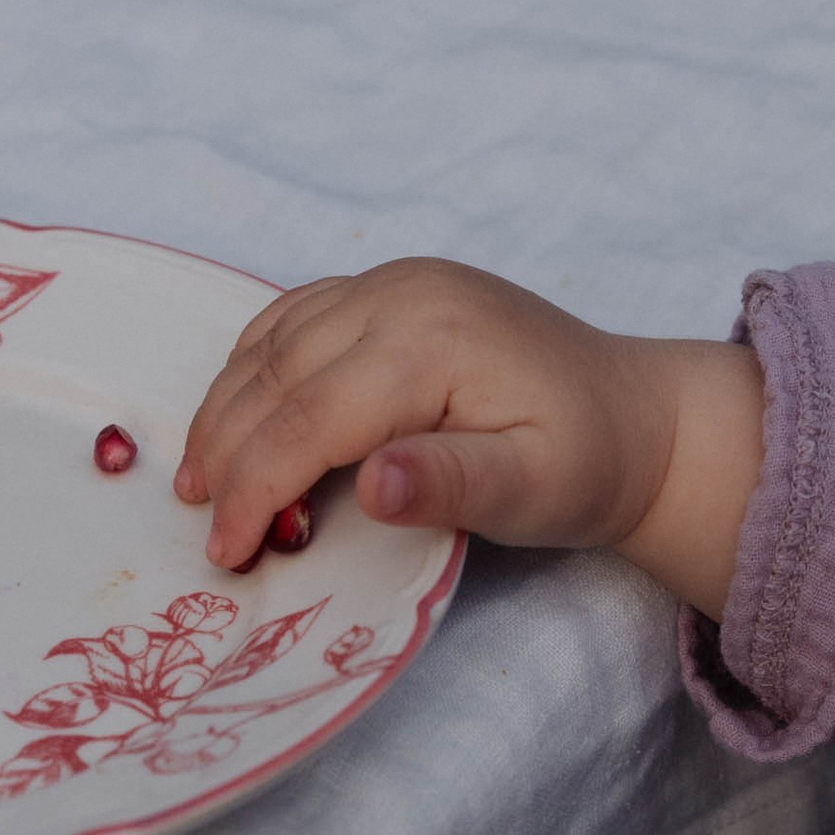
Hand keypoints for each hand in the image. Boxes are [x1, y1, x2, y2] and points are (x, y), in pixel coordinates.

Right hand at [176, 259, 763, 616]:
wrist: (636, 414)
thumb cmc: (586, 464)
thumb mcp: (533, 491)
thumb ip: (451, 485)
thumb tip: (370, 484)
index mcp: (431, 342)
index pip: (309, 420)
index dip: (256, 489)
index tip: (226, 553)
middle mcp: (401, 295)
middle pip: (276, 378)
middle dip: (227, 456)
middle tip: (203, 528)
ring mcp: (394, 282)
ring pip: (273, 344)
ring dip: (226, 411)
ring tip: (199, 480)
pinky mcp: (392, 287)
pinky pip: (294, 316)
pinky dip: (252, 366)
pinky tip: (236, 412)